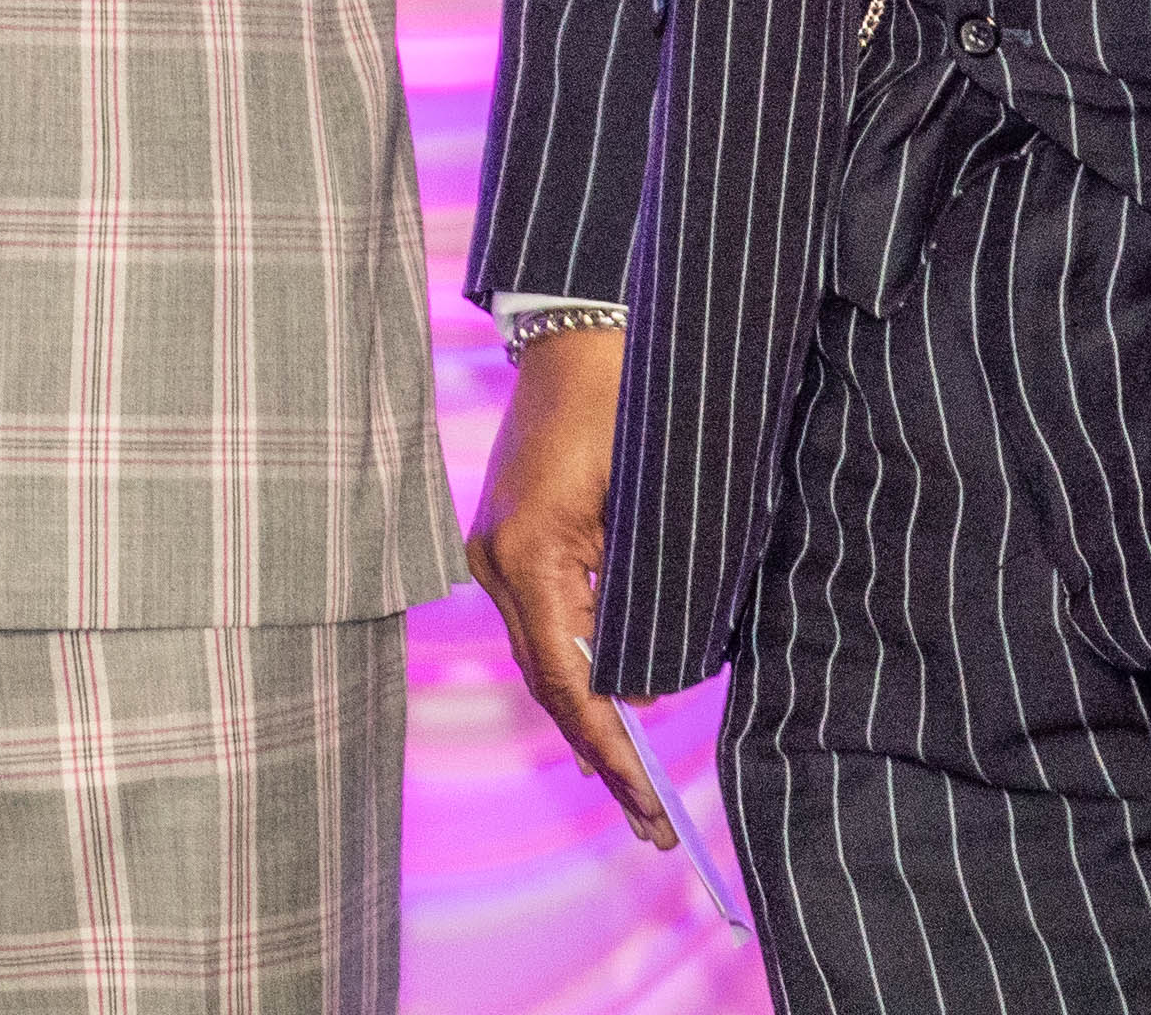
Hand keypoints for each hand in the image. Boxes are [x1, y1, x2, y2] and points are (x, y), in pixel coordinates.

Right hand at [463, 324, 684, 852]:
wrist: (588, 327)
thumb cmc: (631, 404)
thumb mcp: (650, 507)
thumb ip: (646, 597)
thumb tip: (649, 684)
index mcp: (529, 554)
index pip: (569, 680)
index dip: (610, 747)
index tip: (648, 800)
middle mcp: (497, 560)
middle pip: (550, 682)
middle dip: (602, 755)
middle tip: (653, 823)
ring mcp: (496, 548)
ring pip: (545, 658)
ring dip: (590, 720)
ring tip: (636, 787)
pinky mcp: (512, 537)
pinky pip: (546, 623)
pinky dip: (581, 671)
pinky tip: (615, 709)